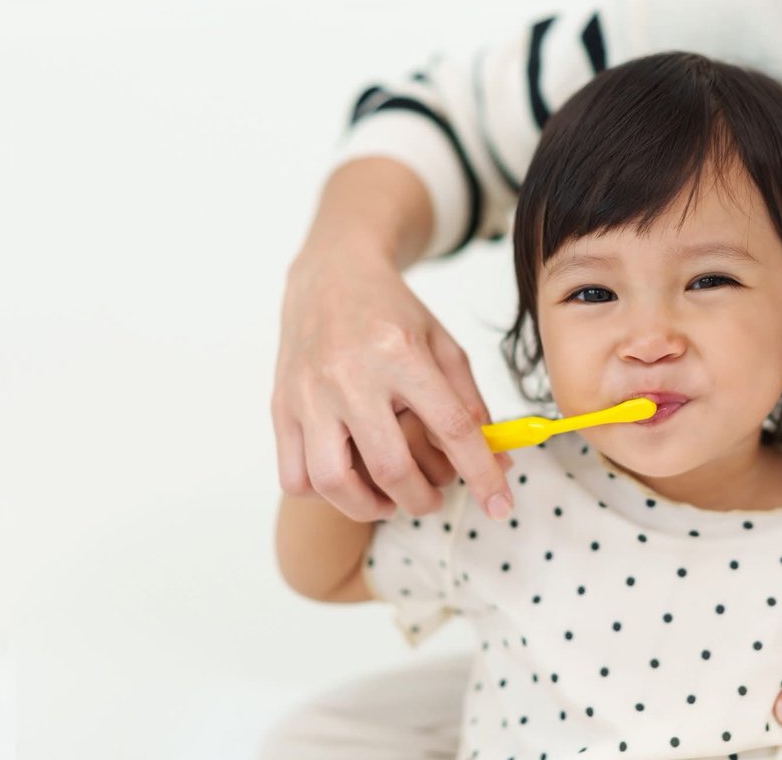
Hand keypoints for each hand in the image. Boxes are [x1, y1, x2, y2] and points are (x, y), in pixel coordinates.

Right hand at [272, 239, 513, 522]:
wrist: (331, 275)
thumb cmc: (392, 314)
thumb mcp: (443, 345)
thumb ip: (470, 402)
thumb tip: (497, 461)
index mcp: (401, 354)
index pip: (451, 428)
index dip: (482, 474)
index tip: (500, 505)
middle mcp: (351, 375)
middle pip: (391, 466)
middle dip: (422, 500)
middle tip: (433, 499)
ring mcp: (309, 393)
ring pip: (333, 482)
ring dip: (370, 507)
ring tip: (389, 499)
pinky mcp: (281, 407)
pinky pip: (294, 476)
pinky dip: (324, 494)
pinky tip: (349, 480)